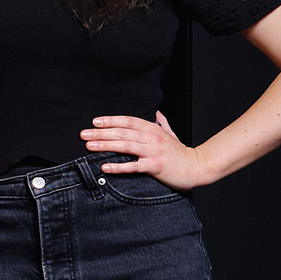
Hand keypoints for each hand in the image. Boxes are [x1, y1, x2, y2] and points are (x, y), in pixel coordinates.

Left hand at [86, 111, 210, 188]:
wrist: (197, 167)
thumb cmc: (181, 152)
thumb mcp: (171, 134)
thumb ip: (162, 122)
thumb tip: (156, 112)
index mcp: (154, 129)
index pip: (129, 121)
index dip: (111, 120)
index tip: (95, 122)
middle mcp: (152, 138)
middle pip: (123, 133)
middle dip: (101, 133)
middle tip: (83, 134)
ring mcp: (154, 152)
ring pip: (125, 146)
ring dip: (105, 146)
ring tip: (89, 146)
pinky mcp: (155, 166)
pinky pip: (133, 166)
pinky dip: (118, 166)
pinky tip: (105, 167)